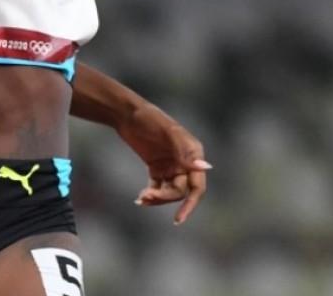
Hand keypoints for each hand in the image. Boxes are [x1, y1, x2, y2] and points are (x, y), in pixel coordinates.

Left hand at [116, 104, 210, 224]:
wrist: (126, 114)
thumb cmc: (149, 119)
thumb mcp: (167, 132)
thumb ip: (184, 151)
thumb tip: (205, 167)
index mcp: (194, 153)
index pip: (197, 186)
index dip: (191, 204)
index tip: (179, 218)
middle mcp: (185, 162)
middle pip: (181, 191)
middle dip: (165, 198)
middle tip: (147, 197)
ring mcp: (171, 166)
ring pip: (169, 192)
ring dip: (157, 198)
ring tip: (142, 198)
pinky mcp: (156, 167)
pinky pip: (157, 187)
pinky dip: (150, 195)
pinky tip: (140, 199)